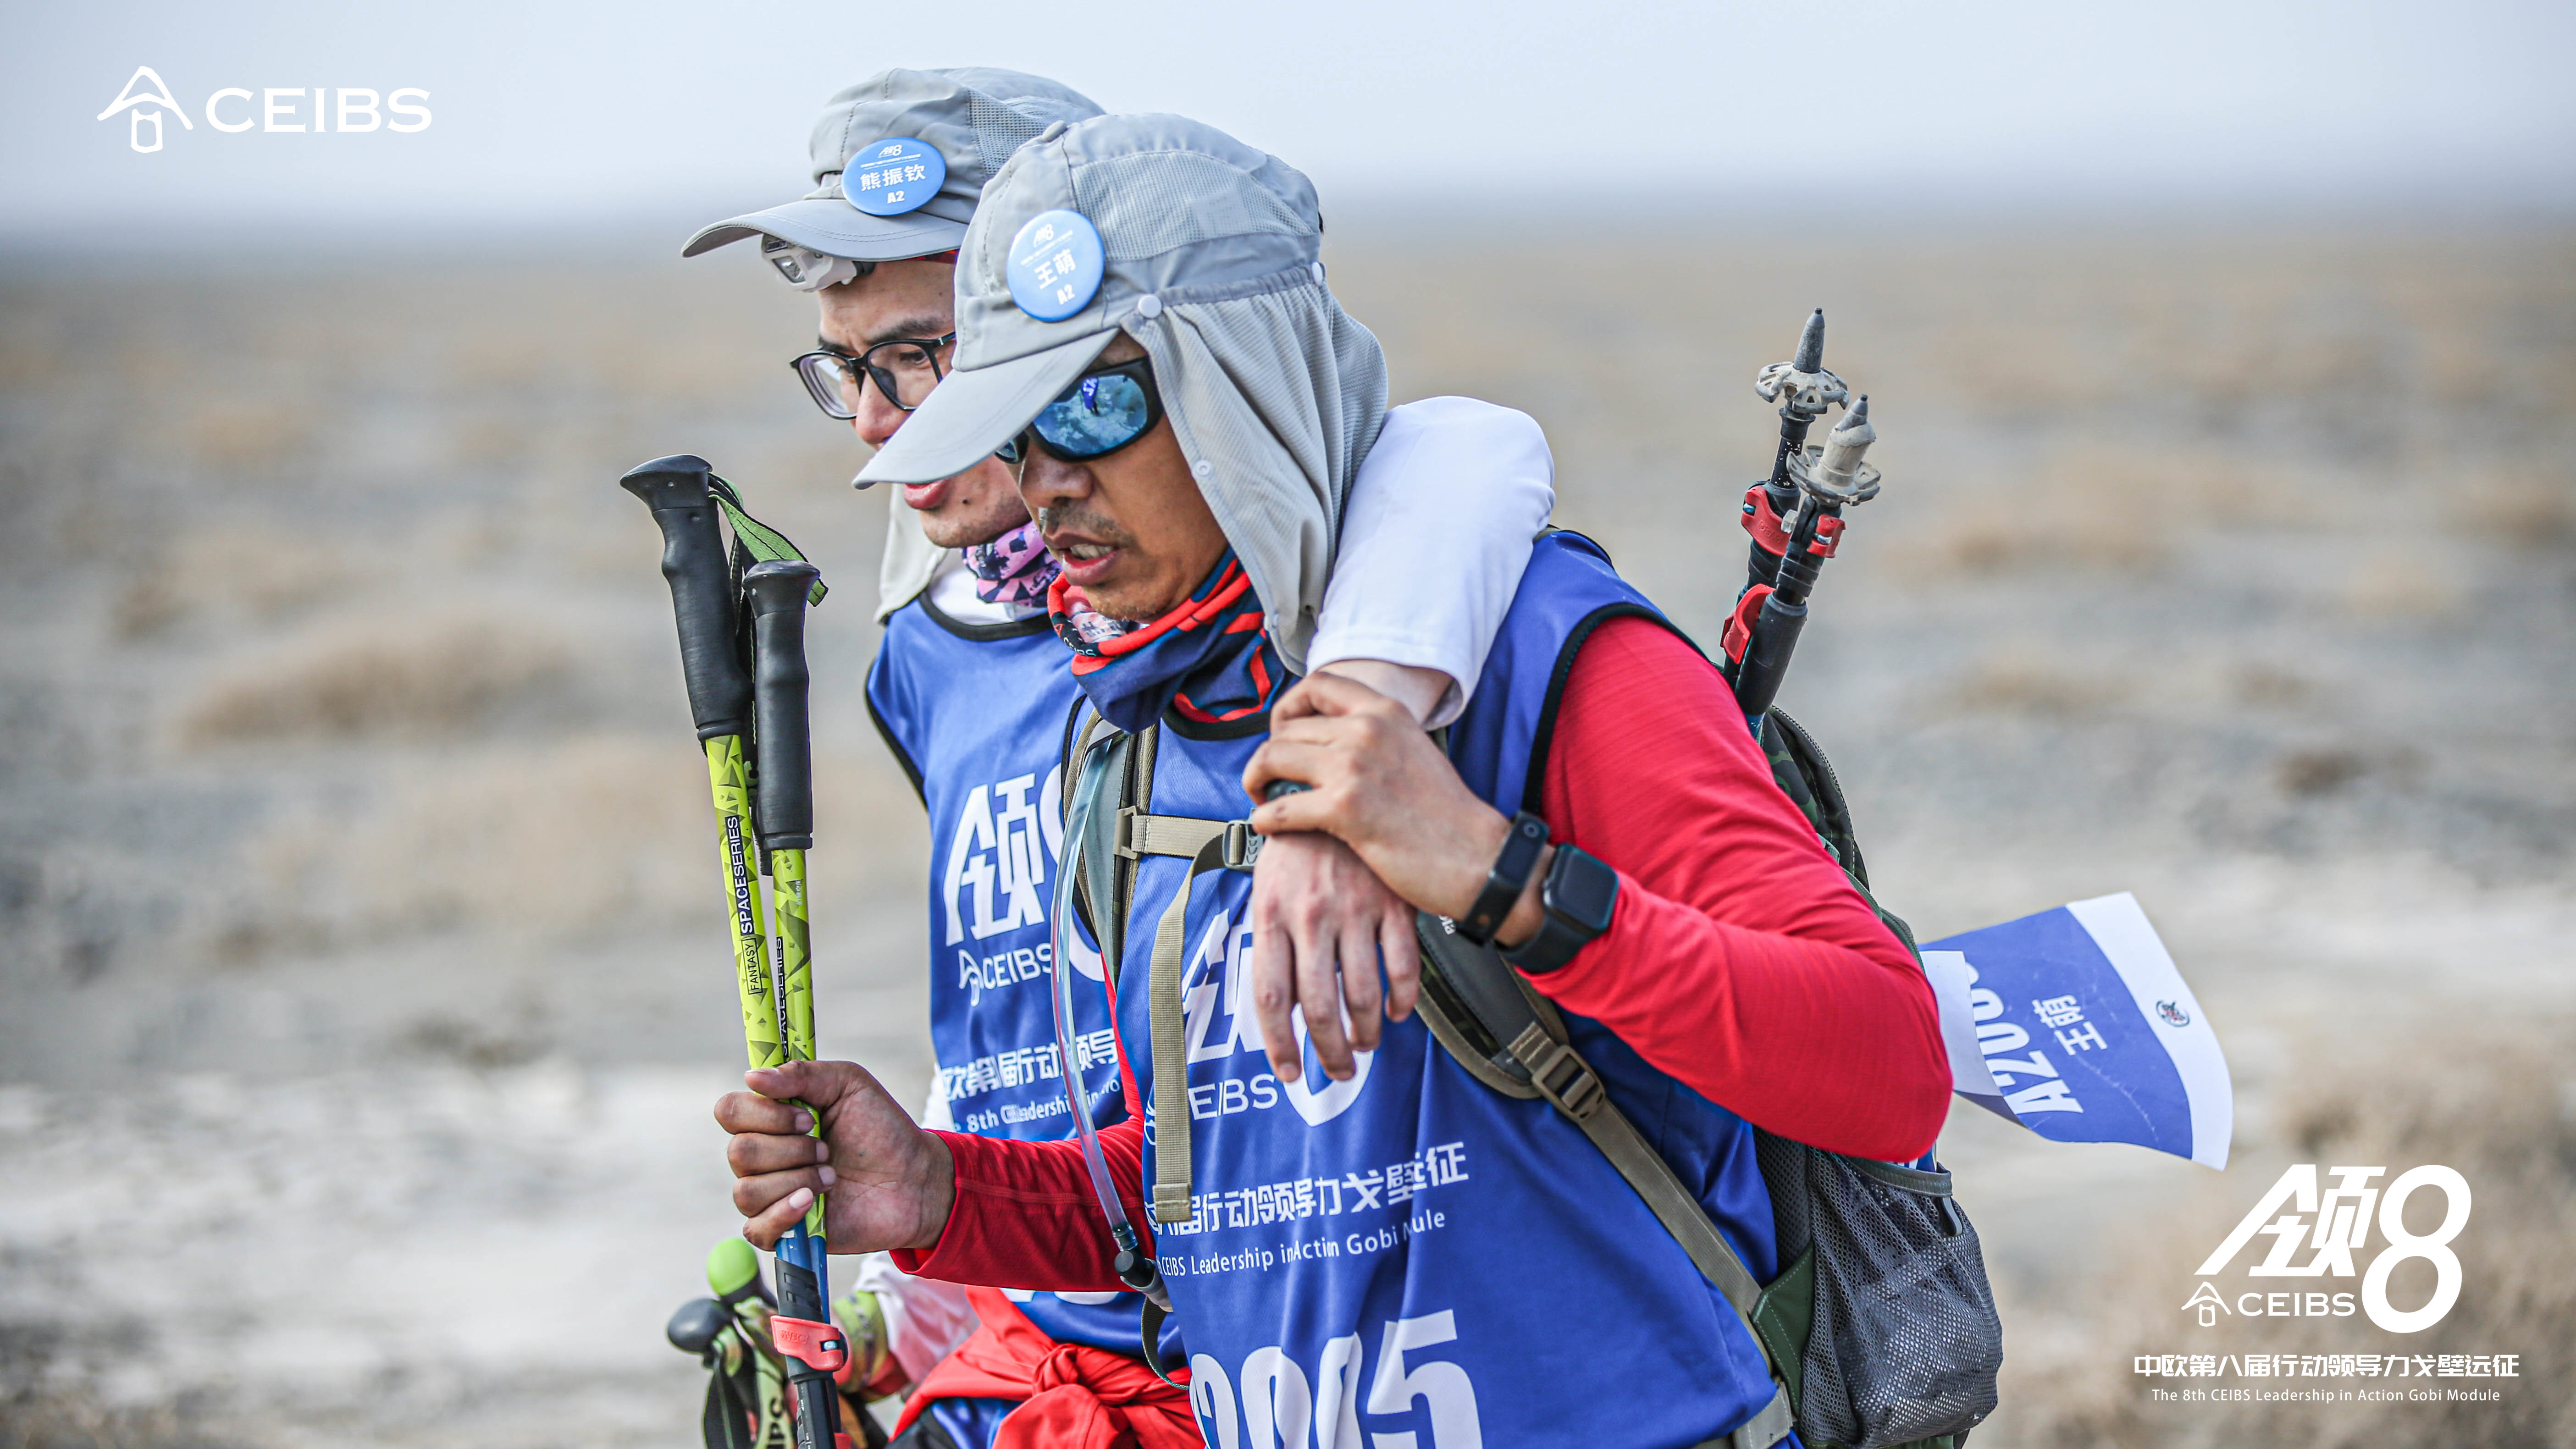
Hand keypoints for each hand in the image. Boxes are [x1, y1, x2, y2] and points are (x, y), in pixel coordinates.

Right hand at [713, 1059, 954, 1252]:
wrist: (914, 1178)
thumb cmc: (881, 1129)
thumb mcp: (848, 1084)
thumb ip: (802, 1074)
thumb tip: (752, 1076)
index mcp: (771, 1118)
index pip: (730, 1111)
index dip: (763, 1114)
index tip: (806, 1117)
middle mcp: (763, 1156)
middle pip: (739, 1152)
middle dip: (790, 1149)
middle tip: (827, 1149)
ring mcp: (770, 1195)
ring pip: (747, 1191)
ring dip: (796, 1179)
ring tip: (832, 1176)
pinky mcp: (783, 1231)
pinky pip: (756, 1229)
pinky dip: (783, 1214)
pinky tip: (812, 1203)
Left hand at [1244, 673, 1549, 947]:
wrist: (1476, 856)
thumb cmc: (1444, 815)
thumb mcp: (1412, 751)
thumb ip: (1374, 737)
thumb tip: (1329, 740)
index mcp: (1386, 711)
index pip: (1317, 683)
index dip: (1289, 707)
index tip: (1285, 734)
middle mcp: (1367, 729)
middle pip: (1286, 728)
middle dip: (1269, 755)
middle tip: (1271, 780)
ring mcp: (1354, 766)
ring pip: (1272, 758)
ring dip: (1257, 781)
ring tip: (1264, 799)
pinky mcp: (1345, 807)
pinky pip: (1279, 807)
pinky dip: (1265, 818)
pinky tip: (1269, 826)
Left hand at [1246, 830, 1419, 1083]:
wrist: (1333, 788)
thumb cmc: (1296, 848)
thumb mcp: (1267, 889)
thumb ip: (1272, 945)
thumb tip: (1281, 1007)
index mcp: (1272, 914)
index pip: (1271, 998)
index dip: (1280, 1044)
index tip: (1290, 1072)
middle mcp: (1311, 916)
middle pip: (1319, 1006)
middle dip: (1329, 1051)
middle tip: (1338, 1071)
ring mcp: (1354, 910)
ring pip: (1363, 993)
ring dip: (1366, 1032)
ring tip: (1366, 1046)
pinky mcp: (1391, 903)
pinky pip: (1402, 966)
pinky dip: (1402, 999)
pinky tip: (1397, 1012)